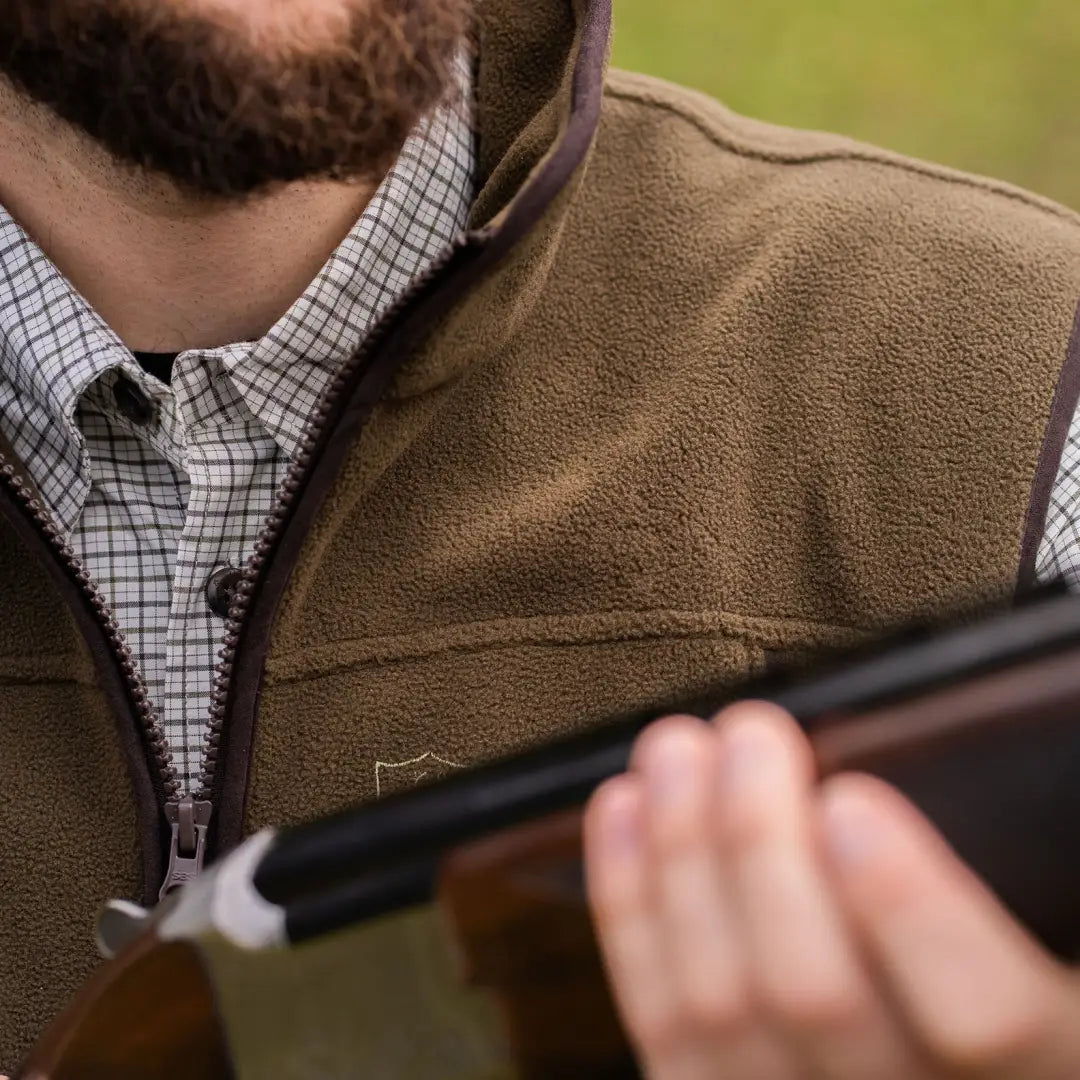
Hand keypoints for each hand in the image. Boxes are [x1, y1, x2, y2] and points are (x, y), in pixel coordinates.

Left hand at [583, 702, 1079, 1078]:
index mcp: (1038, 1064)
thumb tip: (878, 778)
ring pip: (713, 1001)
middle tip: (750, 731)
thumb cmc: (976, 974)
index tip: (853, 800)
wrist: (897, 1070)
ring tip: (675, 746)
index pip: (984, 1016)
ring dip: (680, 852)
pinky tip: (622, 808)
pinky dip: (629, 901)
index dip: (911, 910)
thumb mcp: (1045, 931)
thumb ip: (992, 880)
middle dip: (759, 843)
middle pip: (812, 993)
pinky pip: (654, 1014)